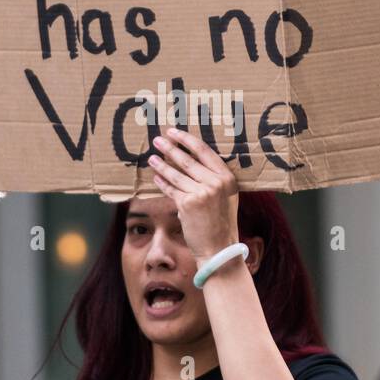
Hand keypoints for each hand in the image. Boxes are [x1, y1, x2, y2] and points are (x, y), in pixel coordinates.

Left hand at [148, 126, 239, 263]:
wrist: (219, 247)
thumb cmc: (221, 223)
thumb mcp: (225, 197)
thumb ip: (213, 179)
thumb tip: (190, 161)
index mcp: (227, 178)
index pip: (204, 151)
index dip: (187, 140)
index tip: (174, 132)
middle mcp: (215, 183)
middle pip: (187, 160)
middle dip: (170, 148)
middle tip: (158, 140)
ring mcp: (202, 192)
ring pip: (176, 174)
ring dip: (162, 164)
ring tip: (152, 157)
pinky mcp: (187, 203)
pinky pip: (171, 189)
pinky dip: (162, 182)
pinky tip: (155, 176)